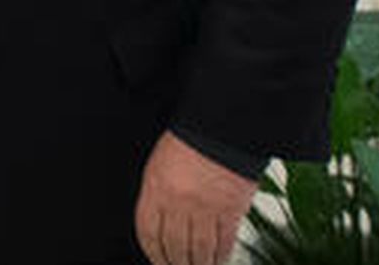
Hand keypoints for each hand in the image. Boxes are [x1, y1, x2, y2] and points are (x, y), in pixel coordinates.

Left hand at [134, 131, 256, 264]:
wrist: (221, 128)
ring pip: (198, 250)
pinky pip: (223, 243)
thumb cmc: (189, 141)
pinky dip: (220, 256)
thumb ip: (158, 195)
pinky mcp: (230, 211)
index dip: (153, 253)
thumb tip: (160, 225)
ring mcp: (204, 209)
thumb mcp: (160, 164)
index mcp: (156, 189)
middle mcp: (178, 203)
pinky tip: (218, 261)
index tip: (158, 261)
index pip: (148, 233)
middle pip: (173, 246)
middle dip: (175, 263)